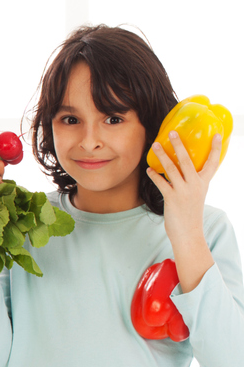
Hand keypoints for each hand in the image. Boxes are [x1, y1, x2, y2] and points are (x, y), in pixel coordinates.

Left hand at [148, 131, 218, 291]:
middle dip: (180, 145)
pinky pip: (162, 183)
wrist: (189, 234)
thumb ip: (191, 183)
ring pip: (173, 169)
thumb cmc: (189, 214)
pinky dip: (155, 175)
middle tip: (173, 132)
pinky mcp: (172, 198)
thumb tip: (179, 172)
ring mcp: (184, 191)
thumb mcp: (195, 196)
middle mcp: (196, 185)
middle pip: (189, 160)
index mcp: (204, 183)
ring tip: (155, 144)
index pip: (213, 163)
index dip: (216, 149)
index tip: (217, 134)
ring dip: (163, 155)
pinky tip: (149, 169)